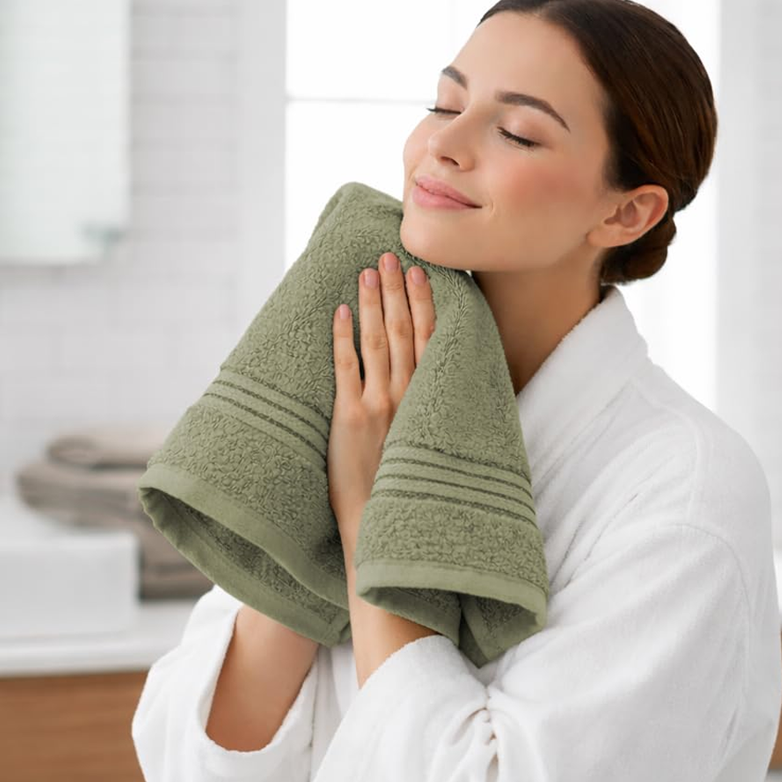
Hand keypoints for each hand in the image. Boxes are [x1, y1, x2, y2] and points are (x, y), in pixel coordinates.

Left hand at [327, 252, 435, 533]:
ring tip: (369, 271)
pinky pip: (344, 367)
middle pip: (403, 330)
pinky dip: (343, 336)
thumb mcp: (435, 444)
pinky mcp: (349, 417)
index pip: (430, 339)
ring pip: (377, 341)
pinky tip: (341, 310)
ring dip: (373, 302)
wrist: (383, 525)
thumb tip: (441, 381)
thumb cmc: (409, 487)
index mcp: (430, 400)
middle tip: (391, 255)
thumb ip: (436, 409)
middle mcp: (407, 396)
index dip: (423, 302)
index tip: (420, 272)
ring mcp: (378, 404)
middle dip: (396, 290)